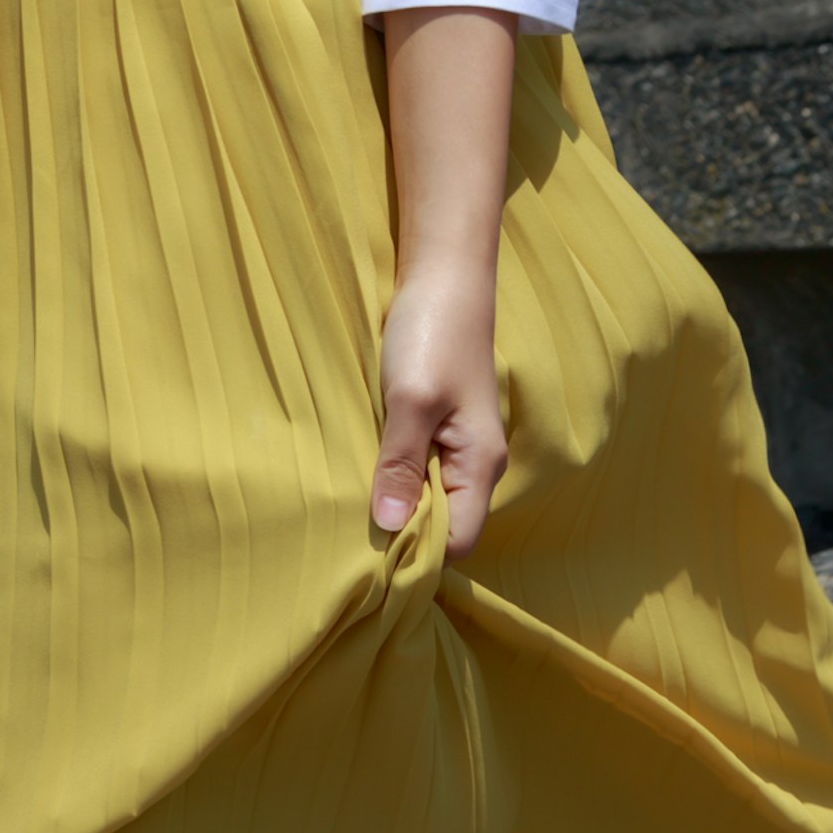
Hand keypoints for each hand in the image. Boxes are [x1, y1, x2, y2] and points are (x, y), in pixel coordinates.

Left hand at [373, 270, 505, 554]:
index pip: (456, 542)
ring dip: (394, 508)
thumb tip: (390, 527)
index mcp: (481, 464)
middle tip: (351, 535)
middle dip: (402, 536)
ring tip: (353, 508)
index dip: (417, 554)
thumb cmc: (433, 332)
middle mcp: (477, 465)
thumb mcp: (411, 401)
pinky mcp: (439, 433)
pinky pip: (419, 476)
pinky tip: (364, 478)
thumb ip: (401, 465)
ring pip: (428, 504)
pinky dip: (394, 483)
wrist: (443, 277)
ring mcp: (458, 450)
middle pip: (443, 530)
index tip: (371, 555)